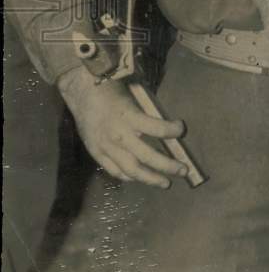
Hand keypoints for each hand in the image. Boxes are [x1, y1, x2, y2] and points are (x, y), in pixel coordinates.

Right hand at [57, 66, 187, 187]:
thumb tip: (166, 128)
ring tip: (165, 183)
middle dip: (169, 166)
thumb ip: (146, 114)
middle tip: (183, 170)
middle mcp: (119, 135)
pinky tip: (140, 178)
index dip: (173, 130)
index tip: (181, 129)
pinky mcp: (96, 153)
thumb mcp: (133, 96)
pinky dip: (129, 177)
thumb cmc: (110, 89)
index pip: (158, 129)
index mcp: (130, 116)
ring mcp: (106, 147)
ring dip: (151, 179)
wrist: (81, 91)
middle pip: (148, 157)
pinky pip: (115, 171)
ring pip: (132, 170)